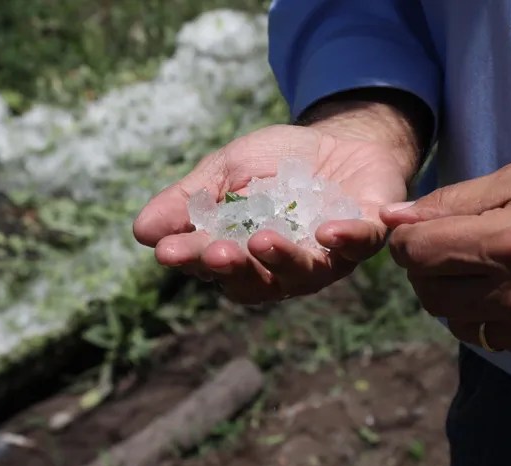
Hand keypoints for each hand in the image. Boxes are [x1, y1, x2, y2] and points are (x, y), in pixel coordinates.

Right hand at [133, 90, 429, 303]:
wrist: (340, 139)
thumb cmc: (278, 163)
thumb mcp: (226, 173)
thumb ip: (190, 201)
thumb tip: (141, 232)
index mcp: (249, 256)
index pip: (216, 266)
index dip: (194, 261)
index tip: (169, 253)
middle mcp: (288, 267)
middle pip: (260, 282)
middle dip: (236, 269)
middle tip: (215, 253)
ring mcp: (330, 255)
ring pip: (307, 272)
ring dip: (284, 260)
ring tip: (262, 242)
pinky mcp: (370, 232)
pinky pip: (361, 243)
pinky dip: (347, 240)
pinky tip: (328, 232)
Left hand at [381, 160, 510, 373]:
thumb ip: (451, 202)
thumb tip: (392, 218)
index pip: (417, 255)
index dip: (407, 241)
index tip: (419, 232)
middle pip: (430, 296)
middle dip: (427, 270)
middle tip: (451, 250)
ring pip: (459, 325)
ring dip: (458, 298)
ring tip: (490, 272)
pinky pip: (499, 344)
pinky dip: (495, 320)